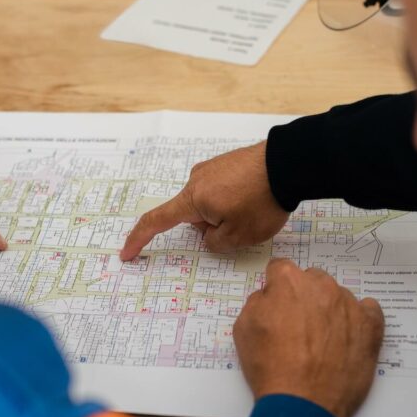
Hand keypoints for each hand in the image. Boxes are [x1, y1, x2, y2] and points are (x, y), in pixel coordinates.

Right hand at [119, 142, 289, 260]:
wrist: (289, 164)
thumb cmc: (261, 202)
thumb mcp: (237, 237)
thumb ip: (214, 242)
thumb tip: (209, 232)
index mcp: (192, 199)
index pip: (157, 222)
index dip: (140, 239)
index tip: (127, 253)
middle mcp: (196, 179)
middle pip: (192, 215)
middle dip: (211, 228)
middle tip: (242, 227)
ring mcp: (212, 168)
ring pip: (210, 204)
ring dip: (225, 214)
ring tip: (254, 210)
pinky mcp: (228, 163)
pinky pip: (223, 190)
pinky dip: (234, 200)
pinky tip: (256, 199)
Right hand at [234, 259, 385, 416]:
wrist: (302, 404)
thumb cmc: (269, 367)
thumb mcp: (243, 328)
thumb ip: (257, 301)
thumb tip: (270, 296)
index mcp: (289, 281)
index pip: (281, 269)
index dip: (275, 287)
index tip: (276, 304)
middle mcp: (322, 286)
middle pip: (312, 280)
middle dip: (304, 297)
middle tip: (298, 326)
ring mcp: (350, 305)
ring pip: (338, 297)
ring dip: (330, 310)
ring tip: (322, 341)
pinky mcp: (370, 326)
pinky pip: (368, 310)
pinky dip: (358, 319)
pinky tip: (348, 337)